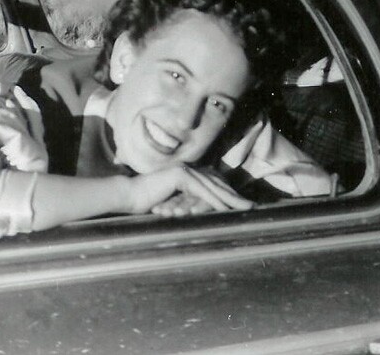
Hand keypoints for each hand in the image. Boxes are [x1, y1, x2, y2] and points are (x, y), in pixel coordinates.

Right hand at [125, 166, 253, 214]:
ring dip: (229, 198)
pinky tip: (225, 208)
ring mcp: (184, 170)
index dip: (228, 193)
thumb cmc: (146, 202)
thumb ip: (185, 201)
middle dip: (234, 196)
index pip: (212, 183)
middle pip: (216, 183)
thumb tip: (199, 211)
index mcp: (187, 174)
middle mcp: (188, 169)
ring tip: (243, 208)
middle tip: (251, 206)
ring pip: (212, 186)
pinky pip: (201, 191)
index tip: (242, 204)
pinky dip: (214, 200)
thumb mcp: (171, 202)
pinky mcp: (180, 176)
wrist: (129, 196)